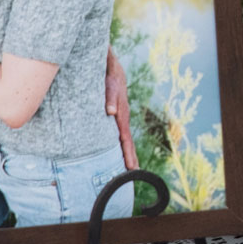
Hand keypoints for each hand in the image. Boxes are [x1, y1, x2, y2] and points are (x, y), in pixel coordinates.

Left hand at [107, 49, 139, 169]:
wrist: (114, 69)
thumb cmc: (111, 78)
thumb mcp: (110, 85)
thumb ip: (110, 98)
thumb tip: (110, 112)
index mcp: (122, 116)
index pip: (126, 139)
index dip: (128, 153)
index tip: (131, 168)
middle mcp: (122, 119)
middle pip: (127, 142)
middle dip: (130, 157)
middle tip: (132, 174)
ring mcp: (119, 118)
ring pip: (122, 138)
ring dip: (125, 151)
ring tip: (127, 166)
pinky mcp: (115, 115)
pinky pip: (117, 132)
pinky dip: (119, 143)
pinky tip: (116, 148)